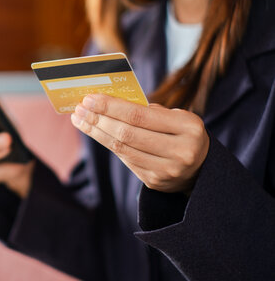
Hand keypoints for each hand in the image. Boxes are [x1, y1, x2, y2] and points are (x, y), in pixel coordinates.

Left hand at [71, 94, 209, 193]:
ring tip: (81, 120)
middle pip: (127, 134)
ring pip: (122, 149)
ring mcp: (167, 170)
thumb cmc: (181, 133)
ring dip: (97, 133)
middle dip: (99, 119)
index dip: (111, 107)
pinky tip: (96, 133)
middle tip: (79, 109)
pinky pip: (126, 160)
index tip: (89, 98)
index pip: (139, 115)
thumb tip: (107, 102)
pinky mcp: (155, 182)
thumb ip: (146, 110)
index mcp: (188, 127)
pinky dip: (109, 144)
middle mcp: (180, 151)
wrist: (200, 168)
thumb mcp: (175, 116)